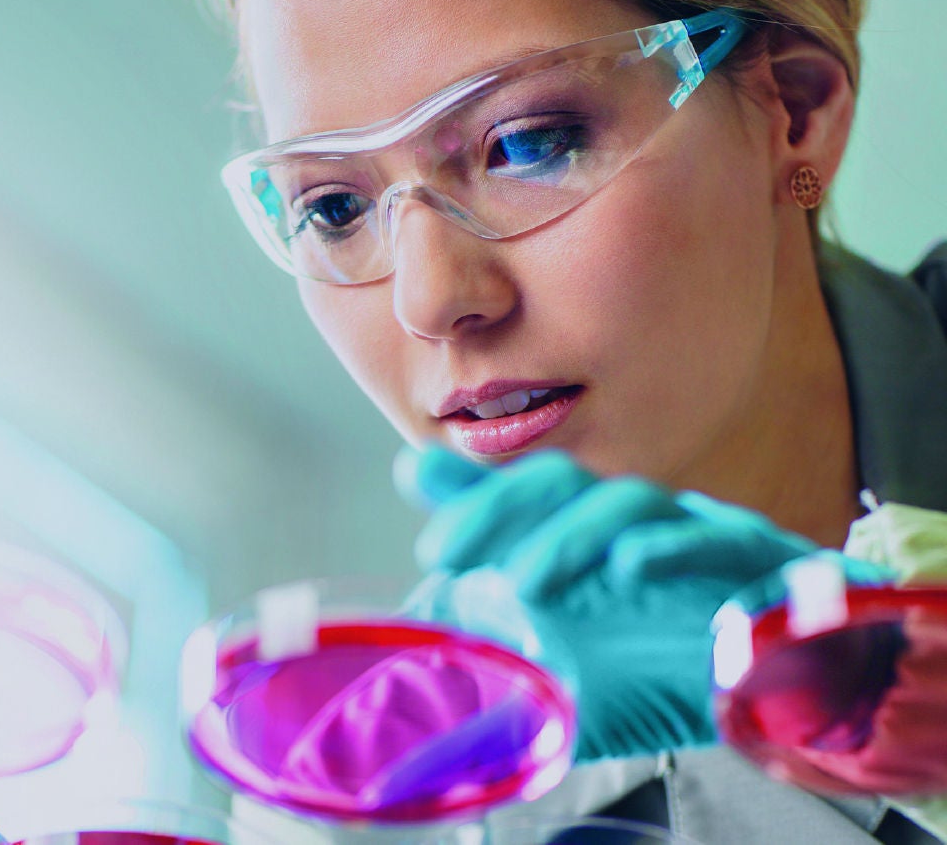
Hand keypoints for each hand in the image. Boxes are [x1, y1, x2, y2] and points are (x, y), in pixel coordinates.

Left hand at [397, 445, 881, 760]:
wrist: (775, 704)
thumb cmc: (659, 670)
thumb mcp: (555, 654)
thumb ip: (487, 617)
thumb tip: (413, 602)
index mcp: (590, 535)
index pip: (524, 495)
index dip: (473, 507)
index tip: (431, 552)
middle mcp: (641, 524)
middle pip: (565, 484)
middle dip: (499, 509)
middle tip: (445, 556)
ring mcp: (700, 536)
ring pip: (633, 501)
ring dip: (571, 536)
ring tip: (526, 585)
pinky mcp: (763, 565)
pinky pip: (723, 539)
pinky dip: (676, 545)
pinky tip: (632, 565)